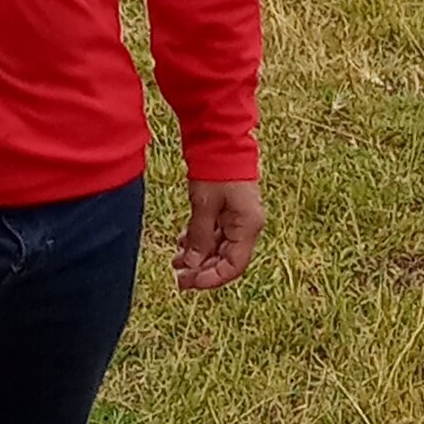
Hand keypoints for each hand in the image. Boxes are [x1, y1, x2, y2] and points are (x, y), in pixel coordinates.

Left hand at [173, 177, 264, 293]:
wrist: (221, 141)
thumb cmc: (216, 171)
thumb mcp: (204, 206)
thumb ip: (199, 237)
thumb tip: (191, 265)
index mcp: (248, 226)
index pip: (233, 266)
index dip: (211, 278)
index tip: (189, 283)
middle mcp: (247, 226)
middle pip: (227, 260)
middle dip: (202, 269)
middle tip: (178, 276)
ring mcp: (239, 219)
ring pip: (220, 248)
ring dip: (199, 256)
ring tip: (175, 260)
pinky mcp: (230, 211)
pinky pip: (216, 234)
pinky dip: (200, 241)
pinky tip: (182, 243)